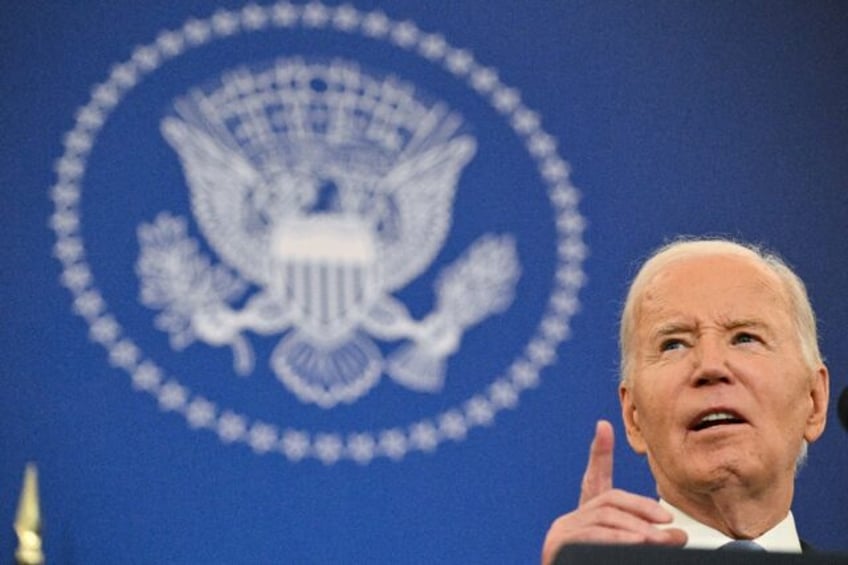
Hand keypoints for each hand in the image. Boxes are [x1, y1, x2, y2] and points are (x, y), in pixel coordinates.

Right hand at [541, 420, 686, 564]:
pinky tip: (639, 544)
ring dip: (639, 530)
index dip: (599, 453)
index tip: (604, 426)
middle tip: (673, 528)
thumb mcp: (629, 549)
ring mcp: (561, 535)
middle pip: (609, 502)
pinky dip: (619, 539)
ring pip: (604, 519)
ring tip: (664, 540)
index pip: (593, 482)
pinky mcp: (558, 548)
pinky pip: (594, 537)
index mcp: (586, 521)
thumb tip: (679, 534)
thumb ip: (645, 538)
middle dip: (644, 512)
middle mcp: (570, 523)